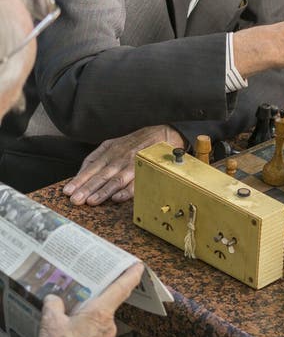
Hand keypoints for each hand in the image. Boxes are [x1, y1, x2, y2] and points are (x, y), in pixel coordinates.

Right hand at [38, 262, 143, 336]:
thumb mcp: (50, 320)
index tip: (138, 266)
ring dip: (87, 315)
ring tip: (68, 313)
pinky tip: (70, 332)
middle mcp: (108, 325)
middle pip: (106, 303)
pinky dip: (85, 329)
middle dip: (95, 296)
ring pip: (98, 320)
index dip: (130, 275)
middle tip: (84, 287)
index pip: (120, 288)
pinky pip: (95, 333)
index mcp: (100, 313)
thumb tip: (54, 300)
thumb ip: (53, 304)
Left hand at [63, 125, 184, 205]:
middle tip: (75, 200)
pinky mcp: (145, 171)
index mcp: (109, 150)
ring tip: (90, 202)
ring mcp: (132, 164)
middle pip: (100, 175)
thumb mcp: (113, 145)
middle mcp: (119, 156)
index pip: (90, 166)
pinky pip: (135, 183)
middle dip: (86, 188)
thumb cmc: (135, 143)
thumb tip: (82, 173)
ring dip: (102, 191)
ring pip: (115, 179)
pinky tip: (116, 199)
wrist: (162, 134)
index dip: (79, 179)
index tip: (68, 190)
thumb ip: (98, 158)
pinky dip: (126, 191)